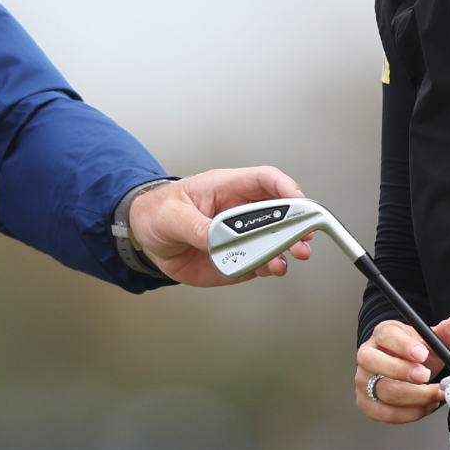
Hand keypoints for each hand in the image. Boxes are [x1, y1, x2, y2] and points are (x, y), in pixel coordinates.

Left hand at [127, 166, 307, 285]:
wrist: (145, 239)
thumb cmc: (158, 213)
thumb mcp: (171, 216)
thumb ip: (195, 227)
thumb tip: (216, 239)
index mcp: (226, 187)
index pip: (265, 181)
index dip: (286, 188)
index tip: (299, 201)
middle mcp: (239, 211)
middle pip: (278, 213)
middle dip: (296, 225)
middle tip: (303, 240)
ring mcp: (240, 236)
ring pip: (272, 240)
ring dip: (285, 250)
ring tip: (287, 261)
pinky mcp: (236, 258)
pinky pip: (258, 262)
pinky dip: (267, 267)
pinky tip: (271, 269)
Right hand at [355, 315, 449, 423]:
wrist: (405, 370)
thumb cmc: (414, 356)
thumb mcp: (430, 342)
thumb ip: (444, 333)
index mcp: (382, 335)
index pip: (385, 335)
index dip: (403, 345)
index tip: (423, 354)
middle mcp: (367, 356)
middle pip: (372, 362)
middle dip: (401, 371)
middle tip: (426, 375)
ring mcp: (364, 381)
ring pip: (383, 390)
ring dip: (414, 396)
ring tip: (435, 393)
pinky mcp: (367, 403)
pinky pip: (385, 412)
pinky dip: (410, 413)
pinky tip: (426, 405)